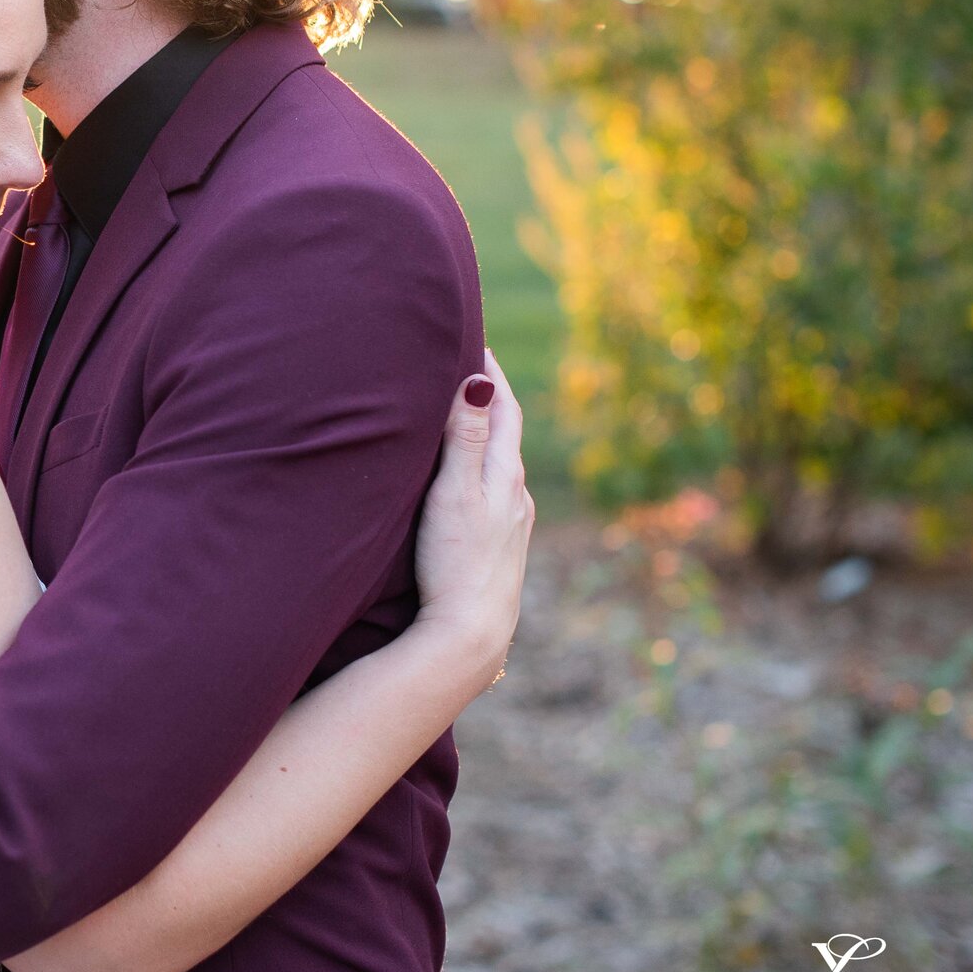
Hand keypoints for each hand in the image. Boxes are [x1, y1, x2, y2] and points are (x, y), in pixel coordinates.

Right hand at [412, 347, 532, 699]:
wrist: (471, 635)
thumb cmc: (457, 562)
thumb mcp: (456, 492)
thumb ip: (464, 437)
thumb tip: (480, 380)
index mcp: (506, 474)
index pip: (504, 407)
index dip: (490, 370)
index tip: (472, 336)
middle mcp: (516, 496)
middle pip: (505, 431)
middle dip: (486, 396)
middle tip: (463, 362)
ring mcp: (510, 524)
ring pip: (499, 463)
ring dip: (482, 432)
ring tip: (459, 412)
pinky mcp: (497, 548)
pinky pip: (491, 491)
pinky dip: (479, 467)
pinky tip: (464, 479)